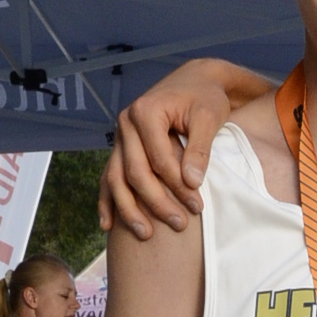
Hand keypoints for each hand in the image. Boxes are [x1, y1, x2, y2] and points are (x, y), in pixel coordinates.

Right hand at [99, 60, 257, 238]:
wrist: (194, 82)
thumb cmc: (204, 98)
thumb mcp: (208, 117)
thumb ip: (199, 148)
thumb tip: (191, 182)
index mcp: (145, 112)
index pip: (159, 160)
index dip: (177, 187)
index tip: (198, 207)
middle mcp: (125, 124)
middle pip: (135, 173)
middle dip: (157, 203)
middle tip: (180, 225)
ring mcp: (120, 137)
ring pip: (117, 179)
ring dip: (129, 209)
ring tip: (145, 234)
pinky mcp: (121, 148)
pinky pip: (110, 177)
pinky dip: (108, 201)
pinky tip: (108, 225)